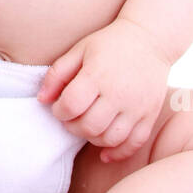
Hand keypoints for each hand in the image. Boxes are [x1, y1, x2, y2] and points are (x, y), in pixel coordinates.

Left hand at [36, 18, 171, 161]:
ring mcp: (137, 106)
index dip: (59, 111)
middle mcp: (119, 94)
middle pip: (88, 126)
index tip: (60, 106)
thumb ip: (57, 74)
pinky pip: (134, 143)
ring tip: (89, 125)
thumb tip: (42, 100)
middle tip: (73, 117)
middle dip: (73, 126)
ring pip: (109, 139)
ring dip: (93, 138)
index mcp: (98, 75)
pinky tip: (105, 152)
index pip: (71, 106)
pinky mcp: (150, 115)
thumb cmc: (110, 44)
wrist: (151, 39)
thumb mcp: (80, 50)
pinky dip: (118, 152)